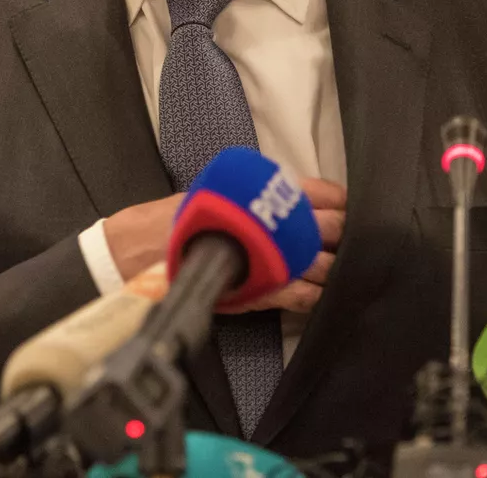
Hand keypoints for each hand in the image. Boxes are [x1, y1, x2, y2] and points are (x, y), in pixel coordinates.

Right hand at [102, 177, 346, 313]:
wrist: (138, 251)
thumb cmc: (176, 221)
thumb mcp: (215, 193)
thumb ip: (250, 195)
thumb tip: (289, 199)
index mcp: (255, 190)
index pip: (314, 190)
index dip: (338, 200)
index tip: (348, 206)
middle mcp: (264, 219)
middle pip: (325, 225)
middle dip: (342, 232)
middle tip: (347, 237)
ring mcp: (263, 257)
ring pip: (319, 261)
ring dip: (333, 265)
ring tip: (338, 267)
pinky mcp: (256, 290)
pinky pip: (299, 294)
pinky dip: (314, 295)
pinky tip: (320, 293)